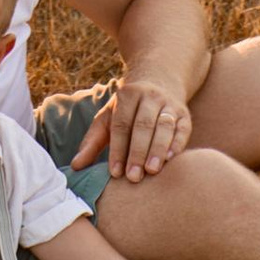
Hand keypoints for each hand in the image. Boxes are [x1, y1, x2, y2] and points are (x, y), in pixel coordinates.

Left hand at [73, 72, 193, 183]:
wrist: (158, 81)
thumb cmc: (127, 109)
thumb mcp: (108, 118)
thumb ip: (92, 142)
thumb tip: (75, 166)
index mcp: (127, 94)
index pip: (121, 124)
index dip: (117, 149)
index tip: (115, 173)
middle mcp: (149, 96)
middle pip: (142, 125)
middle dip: (136, 152)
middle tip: (132, 178)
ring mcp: (169, 104)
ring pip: (163, 127)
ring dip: (157, 150)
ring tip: (151, 171)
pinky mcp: (185, 115)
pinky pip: (182, 130)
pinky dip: (177, 145)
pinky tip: (171, 160)